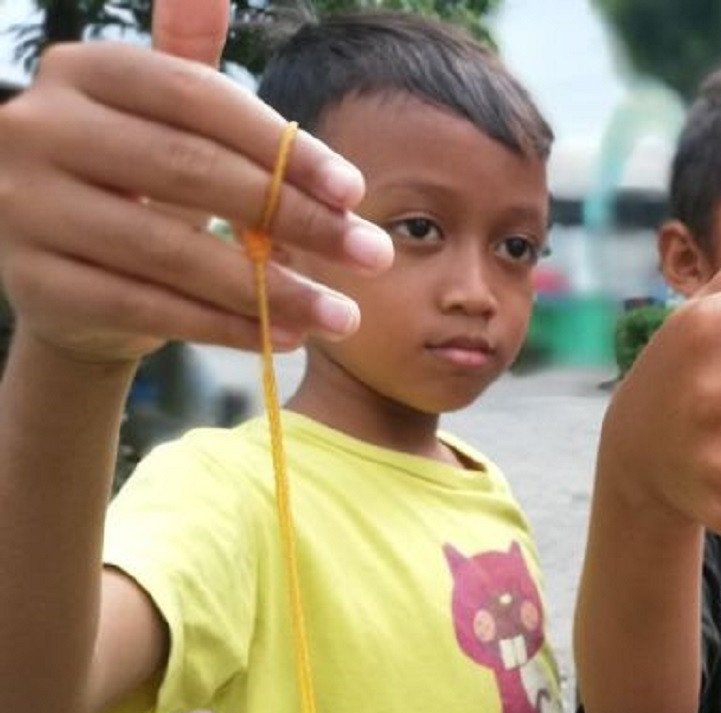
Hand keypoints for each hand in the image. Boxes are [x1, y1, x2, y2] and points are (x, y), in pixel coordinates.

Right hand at [0, 0, 392, 364]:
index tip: (356, 191)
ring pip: (172, 252)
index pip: (200, 100)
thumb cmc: (139, 181)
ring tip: (343, 315)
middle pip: (191, 171)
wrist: (71, 275)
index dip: (285, 146)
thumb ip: (188, 57)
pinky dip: (225, 326)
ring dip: (272, 289)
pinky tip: (283, 335)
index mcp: (83, 73)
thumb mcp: (160, 116)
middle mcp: (39, 131)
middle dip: (296, 218)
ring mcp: (28, 209)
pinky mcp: (36, 285)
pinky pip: (149, 308)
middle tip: (372, 254)